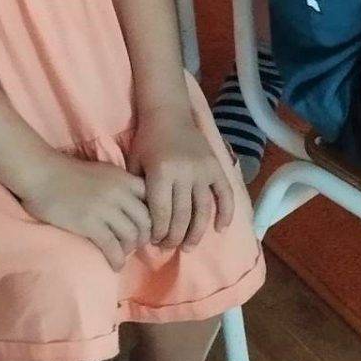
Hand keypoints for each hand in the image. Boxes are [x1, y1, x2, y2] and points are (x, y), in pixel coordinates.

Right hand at [16, 156, 151, 269]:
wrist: (42, 174)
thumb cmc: (69, 174)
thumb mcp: (104, 173)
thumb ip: (121, 187)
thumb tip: (135, 209)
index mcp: (124, 178)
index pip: (153, 200)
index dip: (155, 217)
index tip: (148, 227)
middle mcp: (119, 193)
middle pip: (146, 221)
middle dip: (144, 237)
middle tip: (135, 244)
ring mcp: (105, 209)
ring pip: (131, 236)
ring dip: (129, 249)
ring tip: (122, 253)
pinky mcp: (90, 224)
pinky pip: (113, 247)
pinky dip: (117, 260)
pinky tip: (115, 265)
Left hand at [128, 106, 236, 249]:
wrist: (168, 113)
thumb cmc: (147, 141)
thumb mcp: (134, 164)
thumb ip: (138, 192)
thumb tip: (142, 225)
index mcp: (161, 172)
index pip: (162, 213)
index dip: (158, 232)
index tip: (154, 241)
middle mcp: (184, 172)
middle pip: (182, 215)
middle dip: (174, 237)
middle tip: (169, 247)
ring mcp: (203, 170)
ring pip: (203, 210)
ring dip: (196, 233)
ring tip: (188, 247)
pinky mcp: (216, 166)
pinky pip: (224, 194)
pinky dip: (225, 213)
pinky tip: (219, 229)